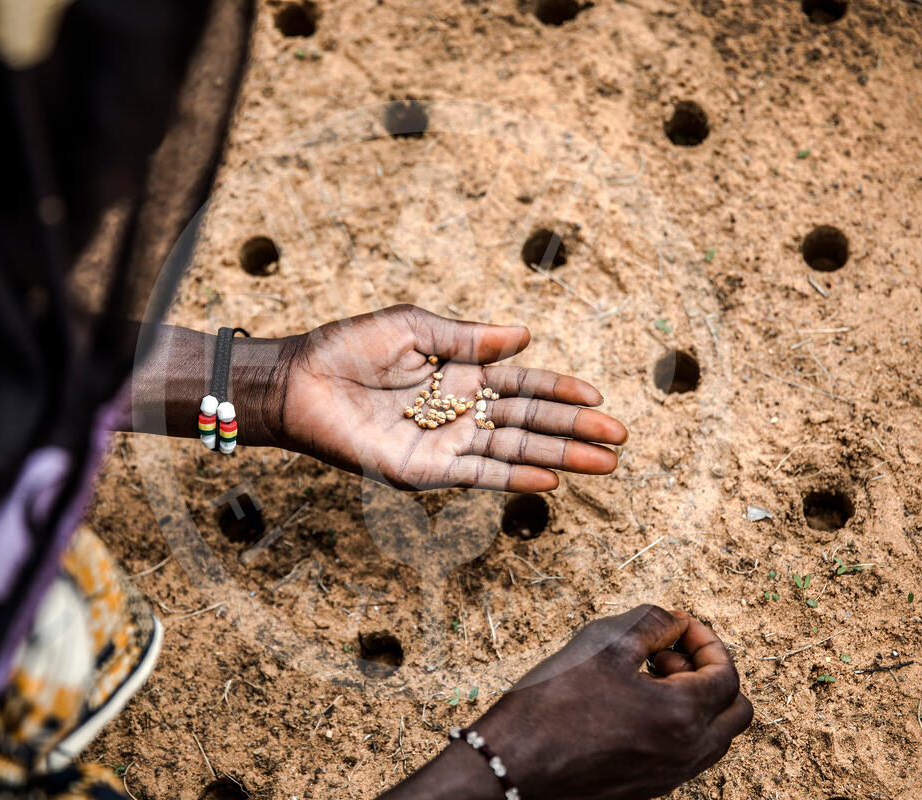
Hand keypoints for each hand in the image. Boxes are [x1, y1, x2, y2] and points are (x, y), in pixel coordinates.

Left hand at [261, 304, 627, 491]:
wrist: (300, 381)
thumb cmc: (349, 347)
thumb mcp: (415, 328)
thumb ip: (469, 339)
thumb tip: (527, 336)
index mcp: (460, 375)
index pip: (523, 386)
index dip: (562, 393)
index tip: (599, 399)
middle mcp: (459, 413)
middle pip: (529, 424)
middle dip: (575, 431)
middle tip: (621, 441)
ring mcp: (444, 445)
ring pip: (513, 453)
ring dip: (559, 458)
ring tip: (604, 466)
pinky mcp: (423, 470)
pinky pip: (476, 476)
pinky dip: (512, 479)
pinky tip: (548, 480)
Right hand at [465, 606, 750, 799]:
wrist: (513, 765)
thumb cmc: (554, 704)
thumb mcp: (604, 642)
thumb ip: (652, 623)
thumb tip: (676, 622)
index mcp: (682, 716)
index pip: (725, 673)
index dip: (705, 640)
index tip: (678, 627)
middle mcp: (685, 754)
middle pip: (734, 711)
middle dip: (710, 672)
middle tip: (668, 655)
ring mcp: (668, 777)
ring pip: (712, 737)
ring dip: (694, 700)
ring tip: (645, 678)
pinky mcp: (646, 788)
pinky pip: (684, 755)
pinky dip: (676, 725)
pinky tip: (631, 706)